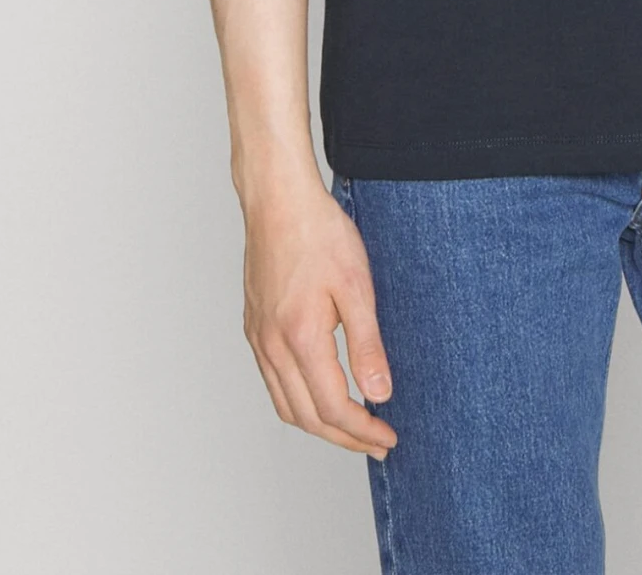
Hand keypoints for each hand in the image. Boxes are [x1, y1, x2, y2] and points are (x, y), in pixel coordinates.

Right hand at [240, 174, 399, 456]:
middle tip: (376, 443)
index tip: (387, 437)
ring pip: (285, 405)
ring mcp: (258, 338)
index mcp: (300, 337)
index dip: (362, 431)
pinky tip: (319, 393)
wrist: (279, 200)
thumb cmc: (319, 233)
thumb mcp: (357, 286)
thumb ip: (367, 345)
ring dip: (319, 424)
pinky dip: (298, 401)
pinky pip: (273, 382)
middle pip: (306, 417)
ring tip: (352, 427)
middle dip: (344, 437)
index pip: (332, 408)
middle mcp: (271, 345)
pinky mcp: (254, 327)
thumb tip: (379, 394)